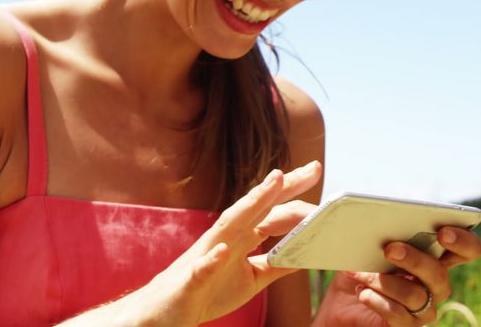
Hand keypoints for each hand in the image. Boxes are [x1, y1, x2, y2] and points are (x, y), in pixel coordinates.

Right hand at [126, 161, 322, 325]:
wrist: (165, 312)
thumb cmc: (207, 291)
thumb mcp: (251, 279)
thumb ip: (276, 264)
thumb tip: (306, 251)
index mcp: (239, 237)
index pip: (268, 209)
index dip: (290, 190)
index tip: (315, 169)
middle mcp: (224, 238)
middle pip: (254, 207)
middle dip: (280, 186)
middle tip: (311, 167)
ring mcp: (206, 256)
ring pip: (229, 226)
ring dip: (251, 204)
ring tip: (274, 182)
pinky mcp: (190, 282)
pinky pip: (201, 270)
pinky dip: (211, 260)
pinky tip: (224, 249)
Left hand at [313, 226, 480, 326]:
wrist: (338, 304)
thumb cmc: (359, 268)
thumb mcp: (368, 247)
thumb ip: (383, 235)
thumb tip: (381, 224)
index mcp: (434, 259)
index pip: (466, 251)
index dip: (463, 241)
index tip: (443, 232)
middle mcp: (434, 285)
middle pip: (438, 274)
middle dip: (415, 260)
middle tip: (390, 249)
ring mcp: (423, 309)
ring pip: (416, 295)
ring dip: (385, 281)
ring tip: (360, 274)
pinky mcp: (406, 326)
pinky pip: (399, 316)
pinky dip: (378, 301)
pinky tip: (362, 292)